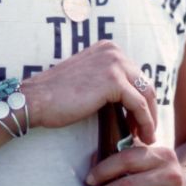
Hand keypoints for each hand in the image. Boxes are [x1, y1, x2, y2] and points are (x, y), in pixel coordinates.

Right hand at [20, 40, 157, 144]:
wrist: (36, 100)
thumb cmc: (56, 95)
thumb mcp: (88, 78)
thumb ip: (107, 80)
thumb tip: (127, 99)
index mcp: (108, 48)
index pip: (135, 75)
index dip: (141, 98)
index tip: (139, 120)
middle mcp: (114, 51)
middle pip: (144, 83)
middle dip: (148, 109)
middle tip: (146, 131)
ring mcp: (114, 63)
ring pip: (146, 94)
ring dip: (149, 118)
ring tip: (146, 137)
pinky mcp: (114, 81)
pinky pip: (139, 105)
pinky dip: (144, 123)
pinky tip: (142, 136)